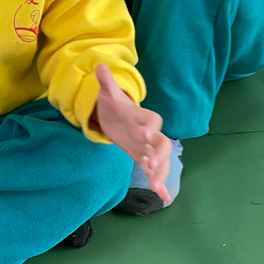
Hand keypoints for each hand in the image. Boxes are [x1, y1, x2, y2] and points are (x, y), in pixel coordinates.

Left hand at [93, 63, 171, 201]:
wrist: (116, 115)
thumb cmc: (113, 103)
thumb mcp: (108, 92)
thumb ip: (106, 82)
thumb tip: (99, 66)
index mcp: (141, 116)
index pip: (152, 120)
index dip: (150, 126)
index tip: (145, 134)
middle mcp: (148, 132)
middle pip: (162, 143)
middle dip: (159, 154)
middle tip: (152, 165)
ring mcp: (147, 147)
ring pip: (160, 160)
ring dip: (160, 173)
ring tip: (157, 187)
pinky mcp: (143, 157)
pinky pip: (154, 171)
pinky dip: (160, 183)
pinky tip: (163, 197)